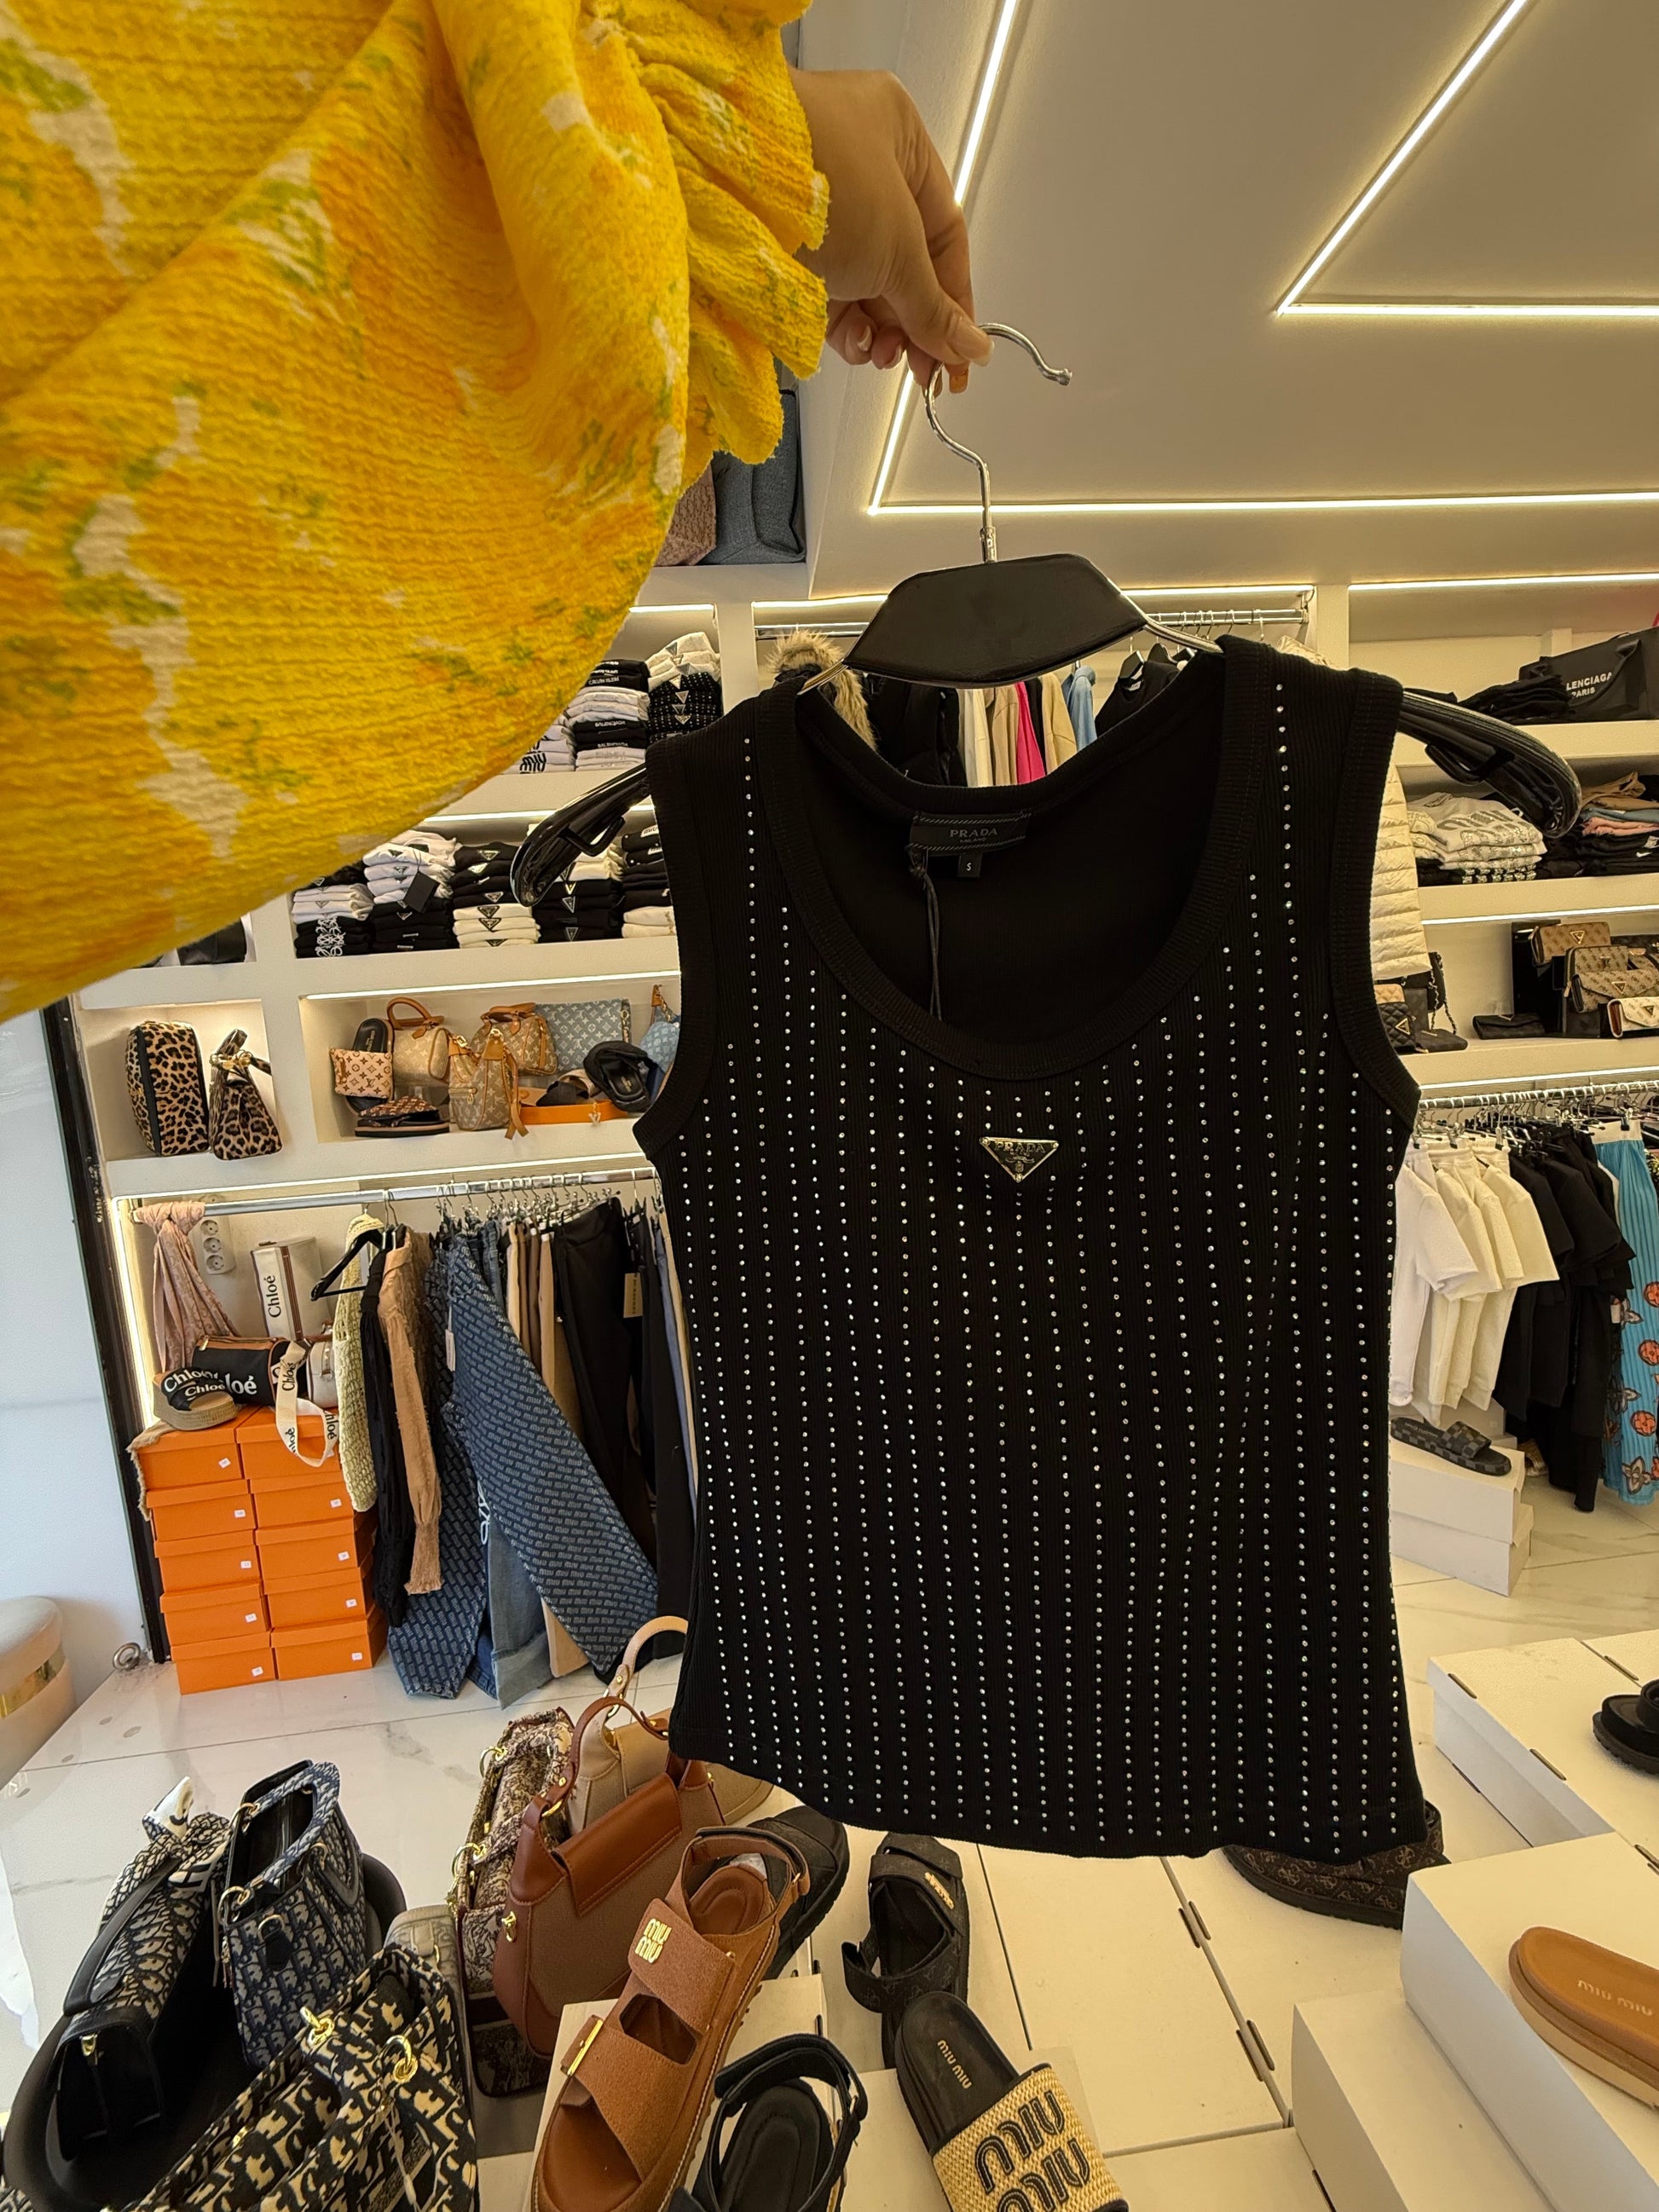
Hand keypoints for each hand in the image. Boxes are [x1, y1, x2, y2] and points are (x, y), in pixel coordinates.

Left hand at [790, 67, 990, 392]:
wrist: (724, 182)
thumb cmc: (820, 178)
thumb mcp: (898, 248)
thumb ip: (934, 307)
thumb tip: (969, 345)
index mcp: (897, 134)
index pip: (943, 231)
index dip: (956, 297)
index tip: (963, 349)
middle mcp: (856, 162)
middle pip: (904, 261)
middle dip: (915, 321)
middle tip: (927, 368)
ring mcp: (815, 202)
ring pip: (863, 281)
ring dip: (880, 329)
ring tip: (884, 355)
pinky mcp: (780, 241)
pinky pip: (823, 289)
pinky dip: (842, 324)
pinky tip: (852, 344)